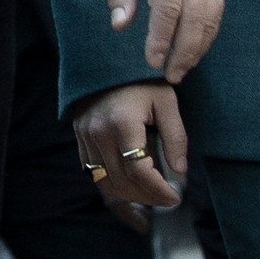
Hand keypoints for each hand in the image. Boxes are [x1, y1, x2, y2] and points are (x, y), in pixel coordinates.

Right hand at [69, 82, 190, 210]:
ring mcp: (85, 136)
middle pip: (121, 182)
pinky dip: (110, 185)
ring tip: (149, 197)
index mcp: (123, 124)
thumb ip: (175, 137)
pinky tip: (128, 186)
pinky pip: (91, 171)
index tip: (175, 197)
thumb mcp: (166, 102)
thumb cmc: (141, 79)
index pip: (139, 172)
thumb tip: (180, 172)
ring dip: (128, 195)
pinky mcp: (79, 136)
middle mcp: (99, 133)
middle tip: (167, 200)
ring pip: (104, 181)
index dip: (159, 191)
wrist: (106, 58)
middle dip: (147, 197)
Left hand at [100, 0, 224, 80]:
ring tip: (183, 69)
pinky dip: (208, 32)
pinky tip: (195, 49)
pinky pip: (218, 9)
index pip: (168, 6)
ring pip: (212, 16)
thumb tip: (120, 26)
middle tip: (170, 75)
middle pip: (196, 17)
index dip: (161, 37)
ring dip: (199, 47)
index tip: (151, 60)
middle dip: (184, 50)